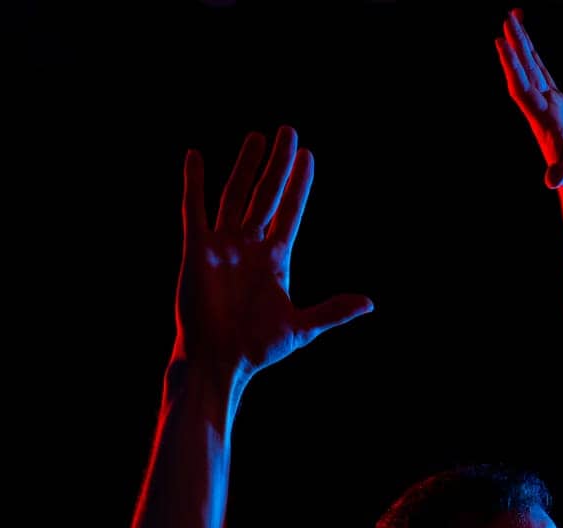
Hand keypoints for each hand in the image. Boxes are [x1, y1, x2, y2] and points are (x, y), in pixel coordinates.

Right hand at [173, 128, 373, 386]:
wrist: (218, 361)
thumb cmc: (256, 350)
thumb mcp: (300, 329)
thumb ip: (332, 311)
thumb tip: (369, 304)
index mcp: (275, 261)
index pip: (290, 212)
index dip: (300, 186)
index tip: (308, 157)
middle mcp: (249, 247)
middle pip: (266, 195)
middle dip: (278, 165)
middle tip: (289, 132)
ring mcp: (223, 246)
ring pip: (235, 195)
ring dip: (246, 166)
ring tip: (258, 137)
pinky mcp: (197, 251)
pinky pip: (194, 210)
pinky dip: (194, 184)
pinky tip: (196, 158)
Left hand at [495, 10, 562, 218]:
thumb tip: (553, 180)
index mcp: (545, 124)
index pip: (523, 90)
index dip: (513, 67)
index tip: (501, 42)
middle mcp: (543, 113)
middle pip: (525, 74)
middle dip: (515, 46)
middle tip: (508, 17)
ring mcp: (551, 109)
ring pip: (533, 71)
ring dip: (523, 46)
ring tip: (513, 18)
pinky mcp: (561, 109)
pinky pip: (545, 77)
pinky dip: (536, 59)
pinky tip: (529, 46)